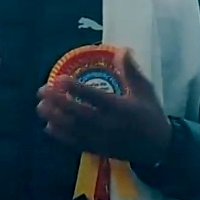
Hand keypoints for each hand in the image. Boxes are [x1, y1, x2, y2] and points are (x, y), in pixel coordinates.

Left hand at [36, 48, 171, 166]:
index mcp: (121, 108)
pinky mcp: (98, 150)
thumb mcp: (145, 90)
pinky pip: (76, 144)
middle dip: (58, 102)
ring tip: (40, 107)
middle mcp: (108, 125)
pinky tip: (49, 127)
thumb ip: (131, 71)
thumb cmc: (150, 114)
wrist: (158, 147)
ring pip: (73, 130)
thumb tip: (122, 49)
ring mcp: (101, 139)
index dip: (75, 88)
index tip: (59, 79)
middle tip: (42, 91)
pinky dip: (61, 136)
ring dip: (55, 118)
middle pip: (78, 114)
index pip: (94, 97)